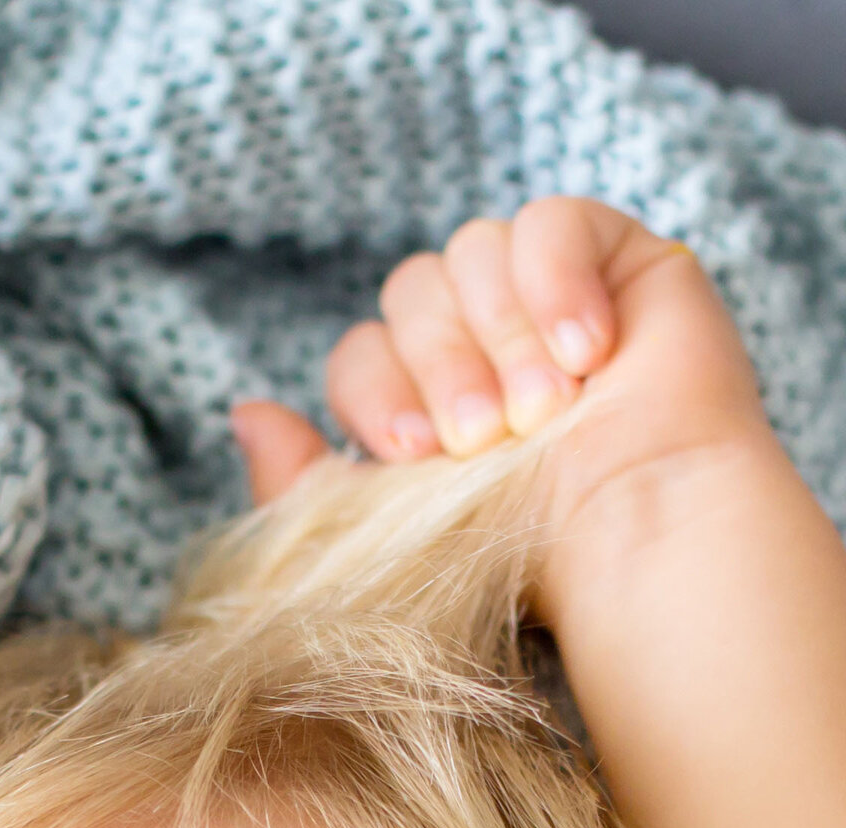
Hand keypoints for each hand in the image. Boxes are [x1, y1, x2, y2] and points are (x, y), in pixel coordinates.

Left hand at [233, 199, 778, 603]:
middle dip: (437, 367)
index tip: (415, 453)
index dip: (375, 391)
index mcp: (428, 402)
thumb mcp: (380, 533)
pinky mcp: (618, 259)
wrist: (634, 541)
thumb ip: (305, 483)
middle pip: (410, 291)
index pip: (361, 351)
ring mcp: (549, 296)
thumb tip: (241, 412)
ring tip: (544, 411)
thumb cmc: (522, 558)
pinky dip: (554, 280)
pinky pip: (549, 220)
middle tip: (481, 441)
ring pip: (471, 251)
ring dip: (500, 338)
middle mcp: (483, 343)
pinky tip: (587, 350)